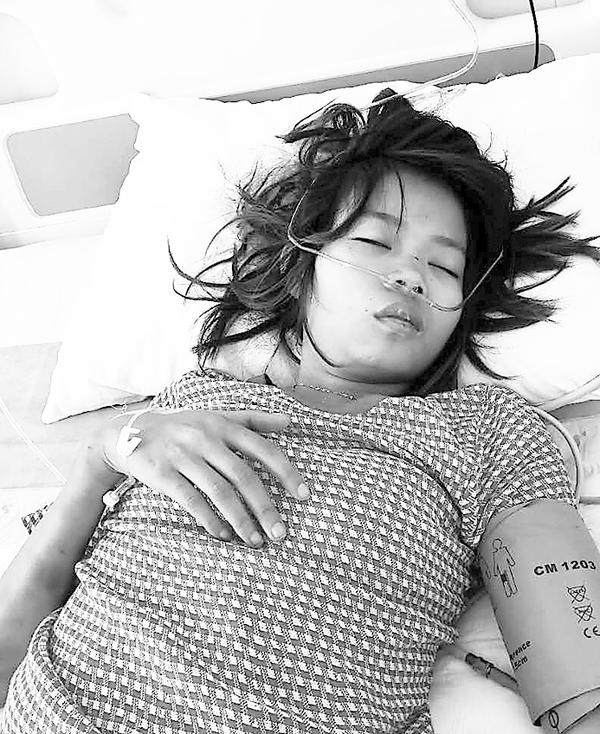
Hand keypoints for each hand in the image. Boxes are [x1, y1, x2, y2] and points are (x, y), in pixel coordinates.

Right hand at [97, 409, 307, 546]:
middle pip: (244, 476)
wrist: (128, 430)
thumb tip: (290, 422)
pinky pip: (190, 500)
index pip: (264, 449)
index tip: (304, 496)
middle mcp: (206, 438)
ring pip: (219, 491)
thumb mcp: (216, 416)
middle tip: (280, 534)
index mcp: (224, 425)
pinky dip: (209, 519)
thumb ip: (253, 420)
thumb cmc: (182, 426)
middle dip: (265, 507)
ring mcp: (182, 455)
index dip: (286, 473)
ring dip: (240, 519)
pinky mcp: (162, 473)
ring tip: (255, 541)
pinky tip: (223, 535)